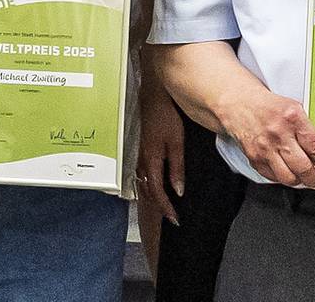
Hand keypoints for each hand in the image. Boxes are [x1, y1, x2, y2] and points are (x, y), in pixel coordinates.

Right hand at [137, 80, 187, 225]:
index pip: (157, 192)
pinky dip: (149, 185)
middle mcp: (140, 162)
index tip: (175, 219)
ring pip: (143, 184)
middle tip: (171, 216)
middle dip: (160, 206)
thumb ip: (176, 167)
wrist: (151, 96)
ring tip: (164, 206)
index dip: (166, 208)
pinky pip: (141, 174)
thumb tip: (178, 190)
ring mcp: (136, 156)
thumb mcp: (176, 142)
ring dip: (153, 197)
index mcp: (150, 161)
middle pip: (148, 191)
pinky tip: (155, 185)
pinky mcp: (137, 150)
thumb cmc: (164, 116)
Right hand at [212, 87, 314, 188]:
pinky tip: (288, 171)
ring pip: (289, 178)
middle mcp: (278, 134)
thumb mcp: (294, 108)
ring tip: (304, 176)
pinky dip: (284, 178)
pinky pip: (274, 178)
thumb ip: (308, 129)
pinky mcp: (255, 158)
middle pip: (304, 168)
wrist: (240, 105)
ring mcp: (265, 148)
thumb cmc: (269, 107)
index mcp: (293, 118)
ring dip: (300, 181)